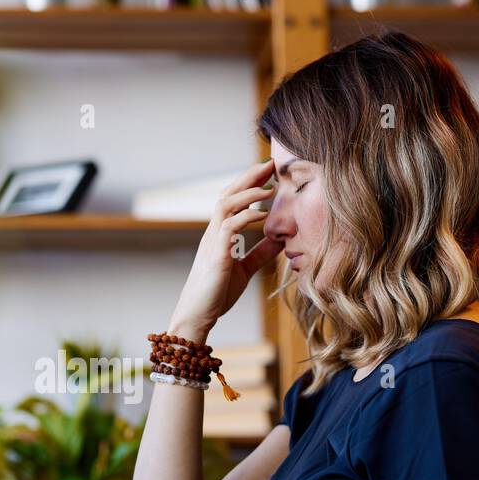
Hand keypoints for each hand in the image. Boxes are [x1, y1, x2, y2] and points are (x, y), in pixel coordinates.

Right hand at [169, 158, 285, 342]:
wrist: (197, 316)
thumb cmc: (216, 294)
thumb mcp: (245, 269)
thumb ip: (260, 253)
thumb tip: (281, 239)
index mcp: (219, 235)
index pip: (232, 200)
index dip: (249, 183)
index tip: (269, 172)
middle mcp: (213, 233)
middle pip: (227, 194)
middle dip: (248, 177)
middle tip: (270, 164)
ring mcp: (212, 242)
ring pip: (225, 205)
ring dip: (248, 193)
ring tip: (269, 187)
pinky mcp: (216, 256)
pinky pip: (229, 228)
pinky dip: (246, 217)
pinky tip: (263, 215)